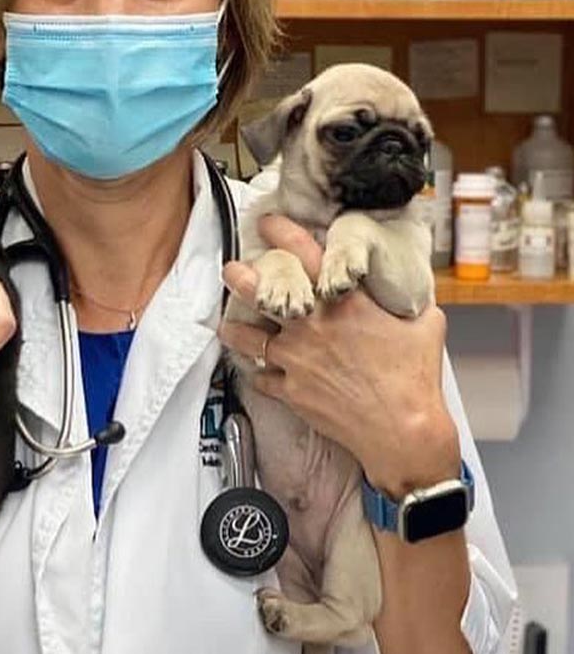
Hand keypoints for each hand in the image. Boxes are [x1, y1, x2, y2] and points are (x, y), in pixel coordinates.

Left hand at [220, 215, 459, 497]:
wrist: (402, 431)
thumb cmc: (417, 378)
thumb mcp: (425, 325)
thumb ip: (408, 302)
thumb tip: (412, 292)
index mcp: (344, 302)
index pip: (304, 254)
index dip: (281, 232)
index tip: (269, 222)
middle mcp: (311, 326)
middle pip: (259, 292)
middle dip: (239, 277)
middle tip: (230, 270)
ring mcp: (295, 360)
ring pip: (248, 338)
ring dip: (234, 329)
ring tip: (226, 324)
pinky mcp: (290, 391)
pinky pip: (262, 378)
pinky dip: (259, 374)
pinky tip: (257, 371)